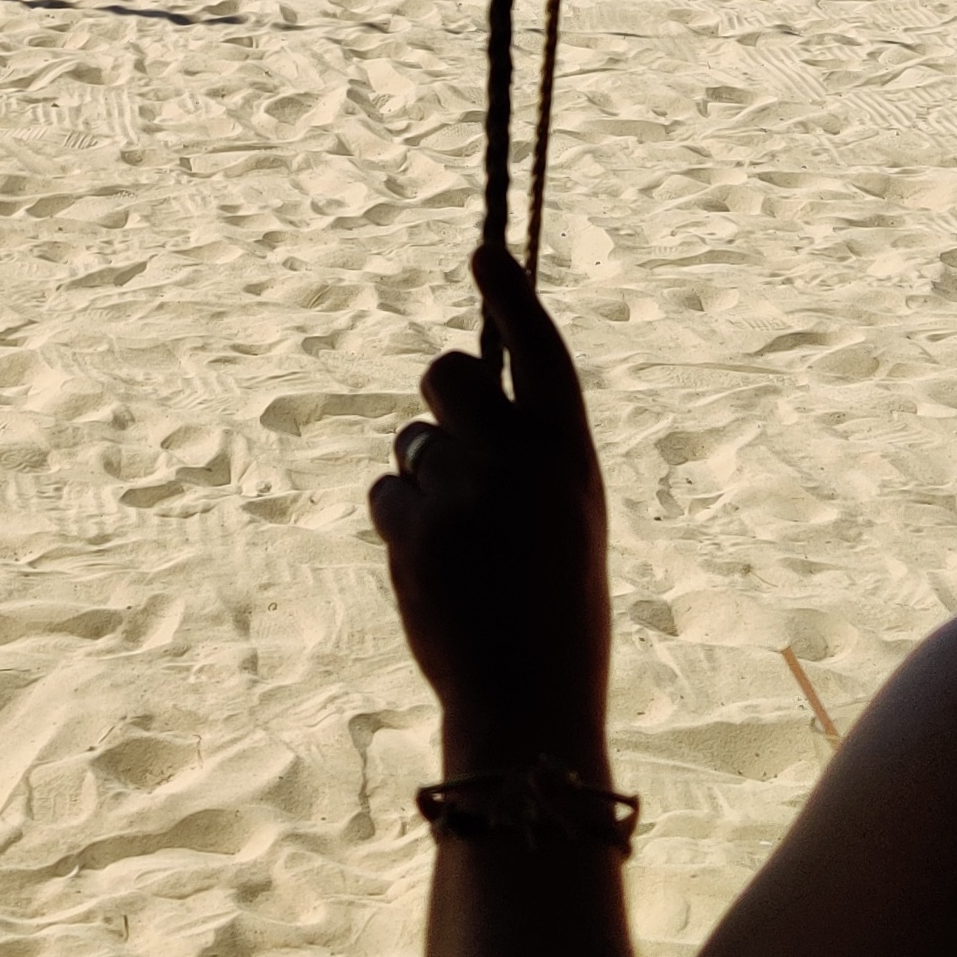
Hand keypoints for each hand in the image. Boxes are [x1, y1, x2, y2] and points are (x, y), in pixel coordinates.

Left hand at [369, 246, 612, 767]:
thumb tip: (466, 407)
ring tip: (464, 546)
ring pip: (410, 443)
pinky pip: (386, 495)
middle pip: (446, 376)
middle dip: (442, 397)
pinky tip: (436, 571)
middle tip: (457, 446)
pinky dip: (401, 524)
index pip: (539, 350)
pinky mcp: (409, 530)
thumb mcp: (567, 518)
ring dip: (424, 479)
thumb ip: (529, 456)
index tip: (484, 253)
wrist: (528, 703)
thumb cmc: (558, 612)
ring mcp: (460, 492)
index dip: (510, 297)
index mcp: (570, 453)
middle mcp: (516, 459)